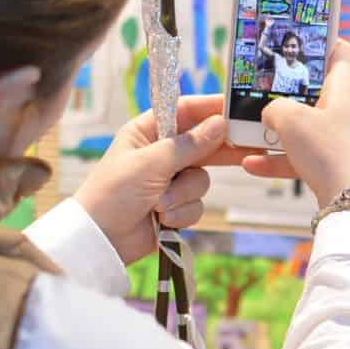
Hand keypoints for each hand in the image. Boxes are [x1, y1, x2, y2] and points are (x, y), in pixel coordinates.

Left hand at [73, 95, 262, 263]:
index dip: (211, 109)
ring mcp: (170, 180)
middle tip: (248, 147)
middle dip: (218, 151)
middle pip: (203, 144)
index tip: (237, 109)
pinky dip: (181, 212)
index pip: (186, 111)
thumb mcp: (150, 163)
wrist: (101, 240)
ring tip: (160, 204)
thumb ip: (188, 145)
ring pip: (202, 179)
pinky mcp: (176, 206)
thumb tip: (219, 123)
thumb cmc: (114, 193)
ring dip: (183, 194)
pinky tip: (162, 219)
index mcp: (148, 131)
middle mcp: (162, 153)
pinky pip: (196, 204)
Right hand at [241, 39, 349, 205]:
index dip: (324, 42)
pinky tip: (251, 164)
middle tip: (264, 89)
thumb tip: (269, 113)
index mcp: (346, 88)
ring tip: (250, 130)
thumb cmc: (329, 152)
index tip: (301, 44)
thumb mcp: (290, 120)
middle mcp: (348, 110)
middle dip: (287, 92)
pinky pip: (302, 155)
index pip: (343, 52)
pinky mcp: (335, 163)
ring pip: (306, 125)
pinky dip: (279, 158)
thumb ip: (273, 108)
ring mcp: (342, 138)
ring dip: (277, 129)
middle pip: (317, 90)